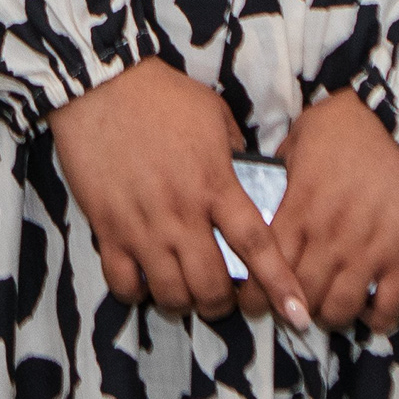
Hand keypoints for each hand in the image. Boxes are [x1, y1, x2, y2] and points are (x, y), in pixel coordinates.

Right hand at [47, 62, 309, 326]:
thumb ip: (233, 155)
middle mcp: (182, 212)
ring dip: (183, 302)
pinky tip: (145, 280)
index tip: (297, 314)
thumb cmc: (162, 96)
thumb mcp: (214, 116)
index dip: (280, 284)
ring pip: (170, 293)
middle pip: (211, 284)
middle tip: (222, 297)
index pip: (257, 245)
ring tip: (185, 292)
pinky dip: (138, 292)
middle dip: (223, 304)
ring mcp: (142, 224)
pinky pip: (123, 282)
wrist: (100, 84)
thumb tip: (246, 182)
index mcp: (215, 184)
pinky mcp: (107, 228)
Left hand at [270, 92, 398, 336]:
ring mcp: (368, 251)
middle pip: (301, 295)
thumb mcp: (305, 132)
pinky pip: (389, 306)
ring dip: (330, 317)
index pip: (266, 266)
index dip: (257, 293)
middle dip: (291, 310)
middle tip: (292, 309)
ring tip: (328, 309)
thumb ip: (284, 165)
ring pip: (340, 309)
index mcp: (300, 208)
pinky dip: (378, 319)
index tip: (255, 301)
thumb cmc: (356, 121)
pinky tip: (369, 312)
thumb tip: (270, 184)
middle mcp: (329, 238)